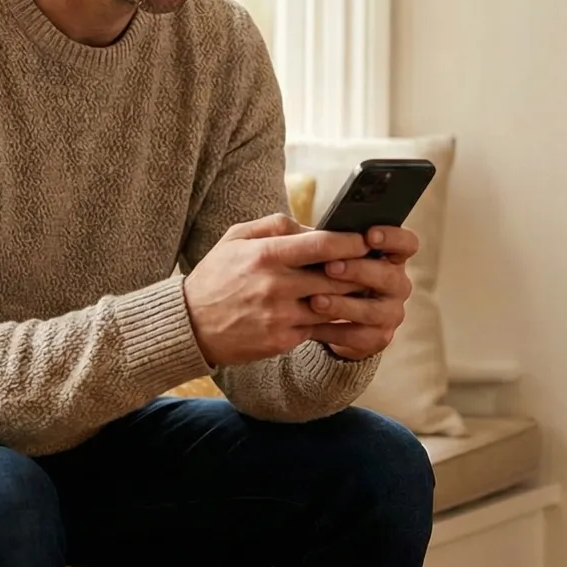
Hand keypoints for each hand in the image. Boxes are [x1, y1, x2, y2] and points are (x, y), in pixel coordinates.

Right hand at [183, 213, 371, 366]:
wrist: (190, 324)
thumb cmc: (216, 275)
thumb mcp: (235, 238)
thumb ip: (275, 226)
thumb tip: (313, 226)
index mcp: (265, 255)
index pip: (322, 245)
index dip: (351, 242)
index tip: (365, 240)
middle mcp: (276, 286)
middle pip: (337, 277)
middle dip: (360, 271)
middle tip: (376, 265)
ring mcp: (280, 316)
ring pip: (334, 306)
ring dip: (353, 298)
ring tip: (366, 289)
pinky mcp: (282, 340)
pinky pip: (320, 329)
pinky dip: (336, 321)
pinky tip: (346, 313)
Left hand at [306, 226, 418, 360]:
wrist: (327, 317)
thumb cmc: (328, 273)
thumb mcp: (326, 254)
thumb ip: (320, 240)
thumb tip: (296, 228)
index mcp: (389, 256)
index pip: (406, 243)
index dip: (392, 238)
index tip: (369, 235)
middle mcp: (396, 284)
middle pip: (388, 275)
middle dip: (358, 270)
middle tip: (330, 267)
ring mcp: (390, 312)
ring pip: (374, 310)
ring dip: (343, 305)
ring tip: (315, 300)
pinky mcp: (378, 337)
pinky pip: (360, 336)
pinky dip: (334, 331)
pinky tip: (311, 326)